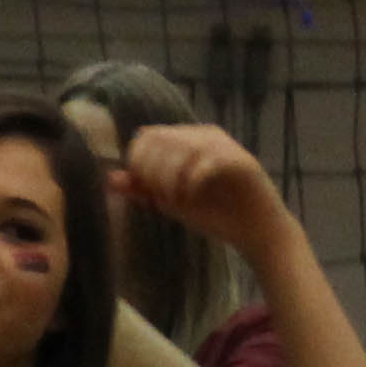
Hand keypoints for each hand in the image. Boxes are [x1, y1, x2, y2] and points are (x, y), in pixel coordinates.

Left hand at [117, 123, 295, 254]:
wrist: (254, 231)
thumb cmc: (212, 213)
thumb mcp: (169, 201)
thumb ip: (142, 189)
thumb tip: (111, 178)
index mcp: (186, 140)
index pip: (147, 136)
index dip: (137, 162)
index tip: (145, 190)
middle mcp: (204, 135)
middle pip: (159, 139)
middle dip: (151, 171)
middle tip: (161, 197)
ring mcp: (225, 146)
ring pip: (180, 148)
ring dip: (169, 178)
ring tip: (176, 200)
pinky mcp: (241, 161)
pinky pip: (203, 163)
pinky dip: (189, 184)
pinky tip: (191, 198)